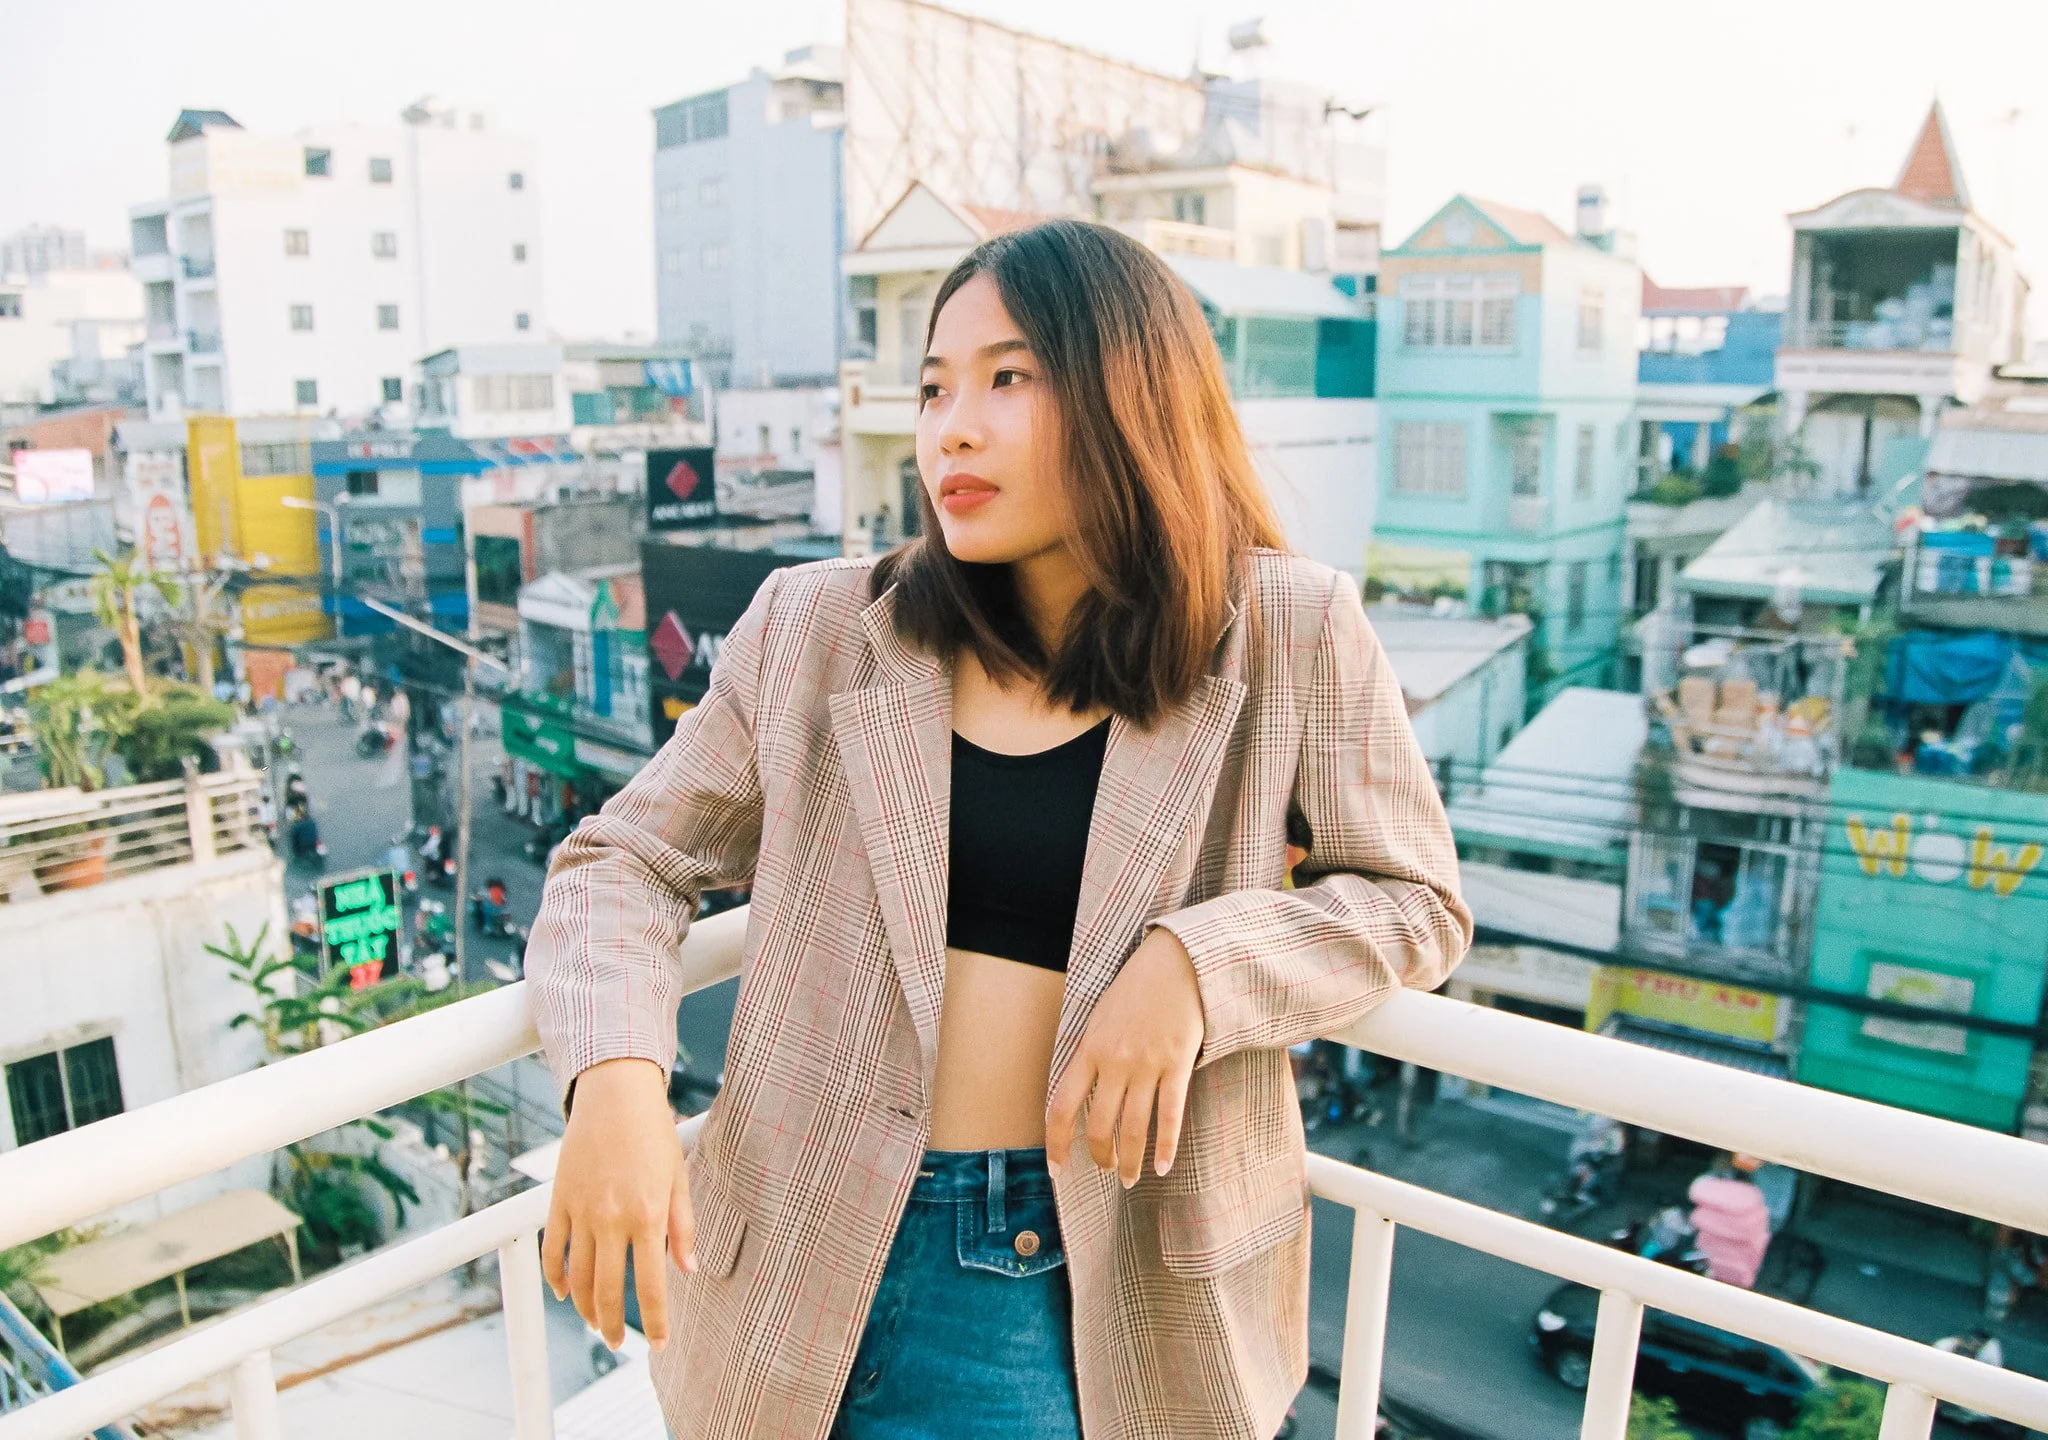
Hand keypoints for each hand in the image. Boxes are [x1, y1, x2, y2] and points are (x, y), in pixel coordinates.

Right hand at [540, 1057, 693, 1350]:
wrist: (614, 1095)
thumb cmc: (654, 1133)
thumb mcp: (679, 1178)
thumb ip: (683, 1228)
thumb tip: (688, 1269)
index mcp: (648, 1216)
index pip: (651, 1286)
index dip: (654, 1322)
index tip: (658, 1343)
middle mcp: (612, 1220)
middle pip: (608, 1292)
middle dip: (612, 1326)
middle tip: (617, 1343)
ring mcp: (581, 1212)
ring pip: (577, 1278)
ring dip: (584, 1308)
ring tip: (594, 1323)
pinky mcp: (558, 1201)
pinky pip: (552, 1251)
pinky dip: (555, 1277)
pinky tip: (565, 1292)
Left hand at [1046, 927, 1203, 1186]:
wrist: (1177, 963)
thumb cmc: (1136, 988)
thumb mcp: (1100, 1017)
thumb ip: (1091, 1055)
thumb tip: (1082, 1093)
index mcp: (1089, 1049)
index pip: (1063, 1107)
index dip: (1057, 1143)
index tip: (1057, 1168)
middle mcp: (1115, 1062)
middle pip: (1100, 1125)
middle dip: (1100, 1156)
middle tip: (1104, 1170)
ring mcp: (1148, 1066)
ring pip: (1134, 1128)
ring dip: (1129, 1161)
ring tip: (1127, 1178)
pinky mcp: (1178, 1066)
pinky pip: (1170, 1116)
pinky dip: (1166, 1146)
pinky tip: (1163, 1166)